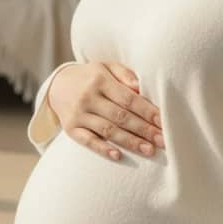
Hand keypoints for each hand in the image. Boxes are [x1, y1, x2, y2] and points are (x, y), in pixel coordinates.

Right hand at [47, 61, 164, 161]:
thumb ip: (124, 74)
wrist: (58, 84)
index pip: (128, 98)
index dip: (148, 111)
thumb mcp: (105, 67)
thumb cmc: (91, 77)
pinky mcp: (70, 128)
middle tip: (164, 141)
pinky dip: (102, 149)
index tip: (165, 122)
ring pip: (108, 130)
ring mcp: (78, 114)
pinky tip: (118, 156)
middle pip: (121, 116)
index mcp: (99, 80)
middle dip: (144, 129)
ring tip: (149, 150)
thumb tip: (141, 87)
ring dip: (130, 142)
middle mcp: (88, 97)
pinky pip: (88, 140)